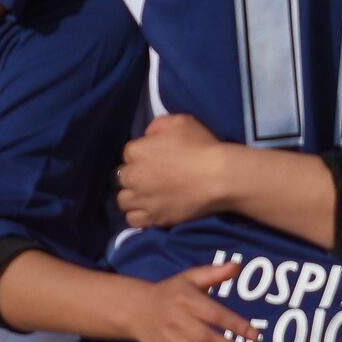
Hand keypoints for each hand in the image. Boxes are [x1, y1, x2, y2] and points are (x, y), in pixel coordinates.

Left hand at [117, 114, 228, 228]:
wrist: (220, 177)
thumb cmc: (202, 146)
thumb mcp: (180, 121)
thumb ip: (157, 125)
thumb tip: (148, 136)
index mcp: (137, 151)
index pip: (128, 153)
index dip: (141, 155)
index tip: (155, 158)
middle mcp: (133, 176)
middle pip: (122, 178)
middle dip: (134, 176)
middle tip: (151, 178)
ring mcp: (142, 199)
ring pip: (123, 200)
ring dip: (133, 196)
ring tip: (148, 195)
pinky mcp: (154, 218)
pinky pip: (133, 220)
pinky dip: (138, 215)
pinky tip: (150, 209)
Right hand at [121, 263, 258, 341]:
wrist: (137, 310)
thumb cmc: (172, 293)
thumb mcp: (190, 278)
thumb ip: (214, 273)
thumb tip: (237, 266)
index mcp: (186, 299)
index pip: (214, 314)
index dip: (236, 325)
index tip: (255, 336)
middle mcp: (176, 320)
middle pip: (206, 339)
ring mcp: (167, 340)